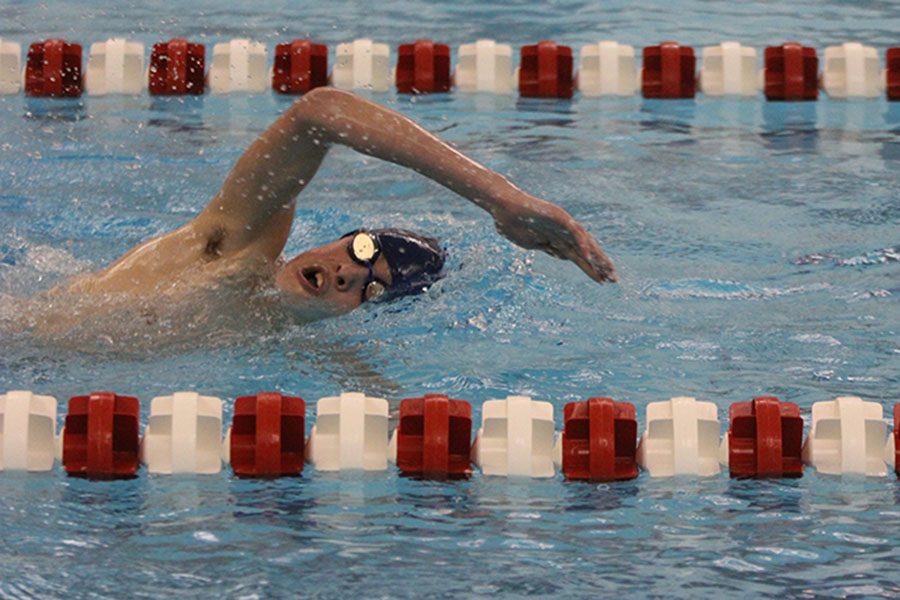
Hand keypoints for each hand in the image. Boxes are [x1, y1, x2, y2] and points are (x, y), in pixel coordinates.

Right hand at [490, 191, 617, 282]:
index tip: (602, 281)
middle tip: (614, 279)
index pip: (579, 257)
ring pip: (585, 242)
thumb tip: (562, 256)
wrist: (502, 207)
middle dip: (600, 265)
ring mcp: (563, 224)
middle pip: (586, 251)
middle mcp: (564, 232)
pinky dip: (581, 244)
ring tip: (608, 269)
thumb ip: (547, 248)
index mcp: (557, 240)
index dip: (591, 268)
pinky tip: (588, 256)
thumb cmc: (511, 224)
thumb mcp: (532, 243)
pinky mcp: (559, 217)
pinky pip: (574, 232)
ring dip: (597, 256)